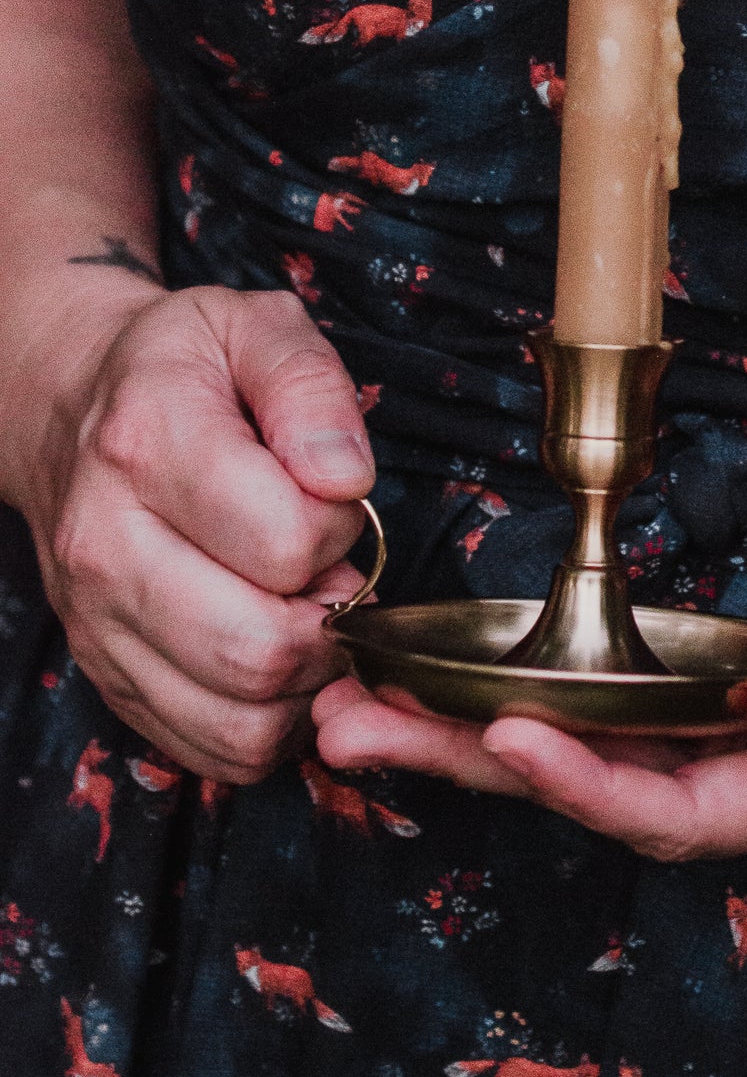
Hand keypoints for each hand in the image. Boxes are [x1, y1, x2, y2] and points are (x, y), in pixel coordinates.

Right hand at [21, 283, 375, 785]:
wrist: (72, 404)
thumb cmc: (184, 366)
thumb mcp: (257, 326)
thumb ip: (312, 388)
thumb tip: (344, 478)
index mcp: (145, 447)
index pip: (285, 542)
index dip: (340, 526)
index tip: (331, 496)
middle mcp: (105, 548)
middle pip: (260, 650)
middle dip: (330, 622)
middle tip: (332, 572)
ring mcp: (96, 624)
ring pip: (239, 721)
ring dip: (306, 684)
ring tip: (305, 614)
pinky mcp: (106, 677)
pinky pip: (211, 750)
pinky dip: (267, 724)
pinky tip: (276, 661)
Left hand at [312, 569, 746, 858]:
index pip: (680, 807)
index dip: (584, 783)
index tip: (499, 735)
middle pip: (602, 795)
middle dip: (473, 770)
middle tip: (344, 733)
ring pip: (601, 756)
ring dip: (481, 740)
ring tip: (366, 712)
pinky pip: (636, 714)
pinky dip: (549, 699)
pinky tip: (482, 680)